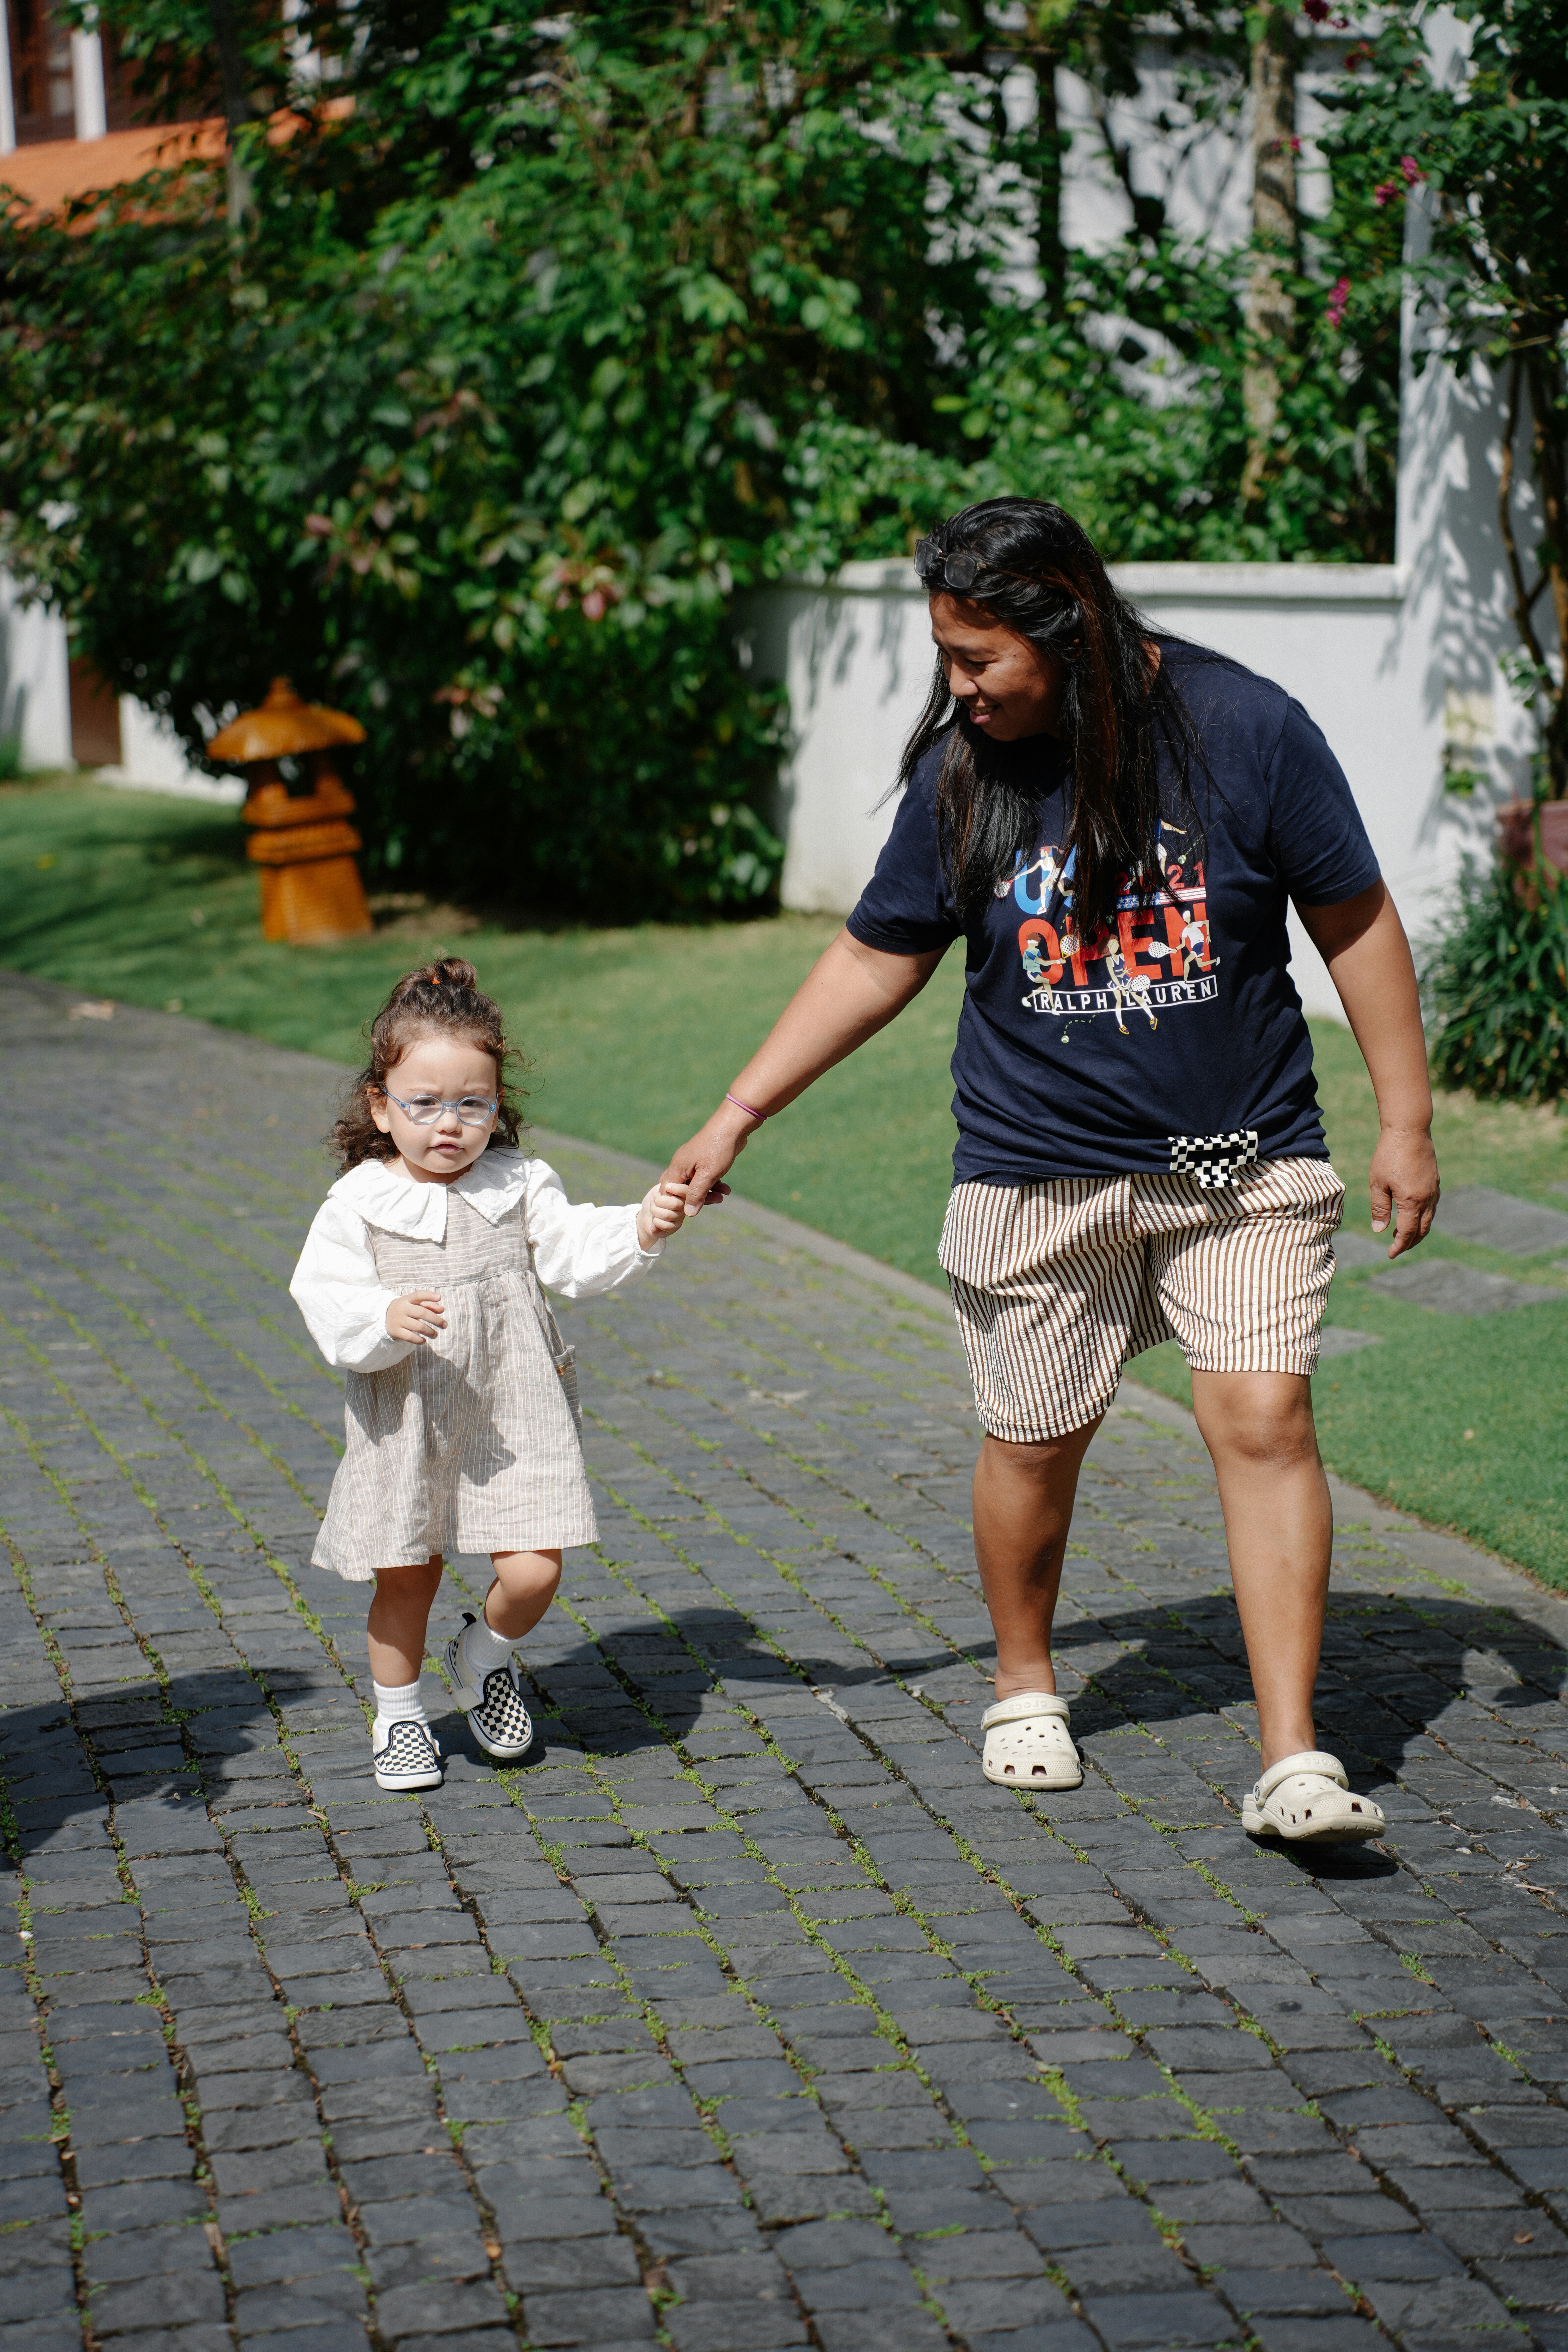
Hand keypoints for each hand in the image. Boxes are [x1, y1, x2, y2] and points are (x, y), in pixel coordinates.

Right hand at [386, 1289, 445, 1344]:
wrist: (384, 1318)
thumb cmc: (406, 1310)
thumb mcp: (414, 1305)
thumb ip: (429, 1305)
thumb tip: (442, 1309)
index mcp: (407, 1299)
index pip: (418, 1295)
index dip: (429, 1296)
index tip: (439, 1297)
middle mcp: (402, 1308)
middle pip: (422, 1313)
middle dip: (436, 1320)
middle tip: (445, 1325)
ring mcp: (398, 1320)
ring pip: (418, 1327)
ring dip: (430, 1332)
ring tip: (435, 1335)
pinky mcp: (395, 1331)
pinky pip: (410, 1337)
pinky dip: (419, 1340)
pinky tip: (424, 1341)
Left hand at [637, 1181, 691, 1249]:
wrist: (646, 1215)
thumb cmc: (653, 1200)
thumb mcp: (659, 1188)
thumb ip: (666, 1185)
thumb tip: (669, 1187)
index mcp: (682, 1194)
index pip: (685, 1191)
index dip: (676, 1188)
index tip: (666, 1187)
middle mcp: (685, 1206)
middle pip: (675, 1204)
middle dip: (658, 1201)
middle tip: (653, 1201)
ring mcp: (680, 1218)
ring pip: (667, 1215)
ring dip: (654, 1211)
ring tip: (652, 1209)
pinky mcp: (674, 1228)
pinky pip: (665, 1225)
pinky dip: (655, 1221)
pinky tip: (655, 1219)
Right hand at [663, 1104, 751, 1216]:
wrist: (733, 1127)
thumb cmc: (718, 1148)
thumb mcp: (708, 1175)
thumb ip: (697, 1194)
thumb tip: (689, 1213)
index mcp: (677, 1167)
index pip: (667, 1192)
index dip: (677, 1203)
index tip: (693, 1209)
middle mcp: (681, 1165)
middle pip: (681, 1190)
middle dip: (696, 1199)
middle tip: (714, 1200)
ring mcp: (692, 1163)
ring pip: (694, 1185)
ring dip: (708, 1192)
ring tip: (723, 1195)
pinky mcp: (703, 1162)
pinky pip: (703, 1178)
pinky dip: (713, 1184)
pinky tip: (725, 1189)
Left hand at [1369, 1128, 1438, 1257]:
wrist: (1409, 1130)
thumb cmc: (1389, 1155)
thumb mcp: (1378, 1183)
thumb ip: (1379, 1208)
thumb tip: (1379, 1230)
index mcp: (1412, 1201)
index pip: (1408, 1232)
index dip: (1399, 1245)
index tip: (1391, 1254)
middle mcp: (1427, 1198)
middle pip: (1422, 1230)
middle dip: (1410, 1242)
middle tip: (1397, 1248)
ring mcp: (1433, 1189)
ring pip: (1429, 1218)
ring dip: (1418, 1230)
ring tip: (1404, 1235)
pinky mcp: (1434, 1181)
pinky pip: (1432, 1206)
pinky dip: (1423, 1216)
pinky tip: (1413, 1214)